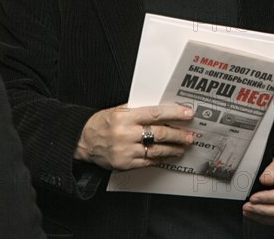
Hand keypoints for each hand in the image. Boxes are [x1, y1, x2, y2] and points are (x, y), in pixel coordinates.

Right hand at [74, 104, 193, 169]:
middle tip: (189, 135)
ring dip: (173, 149)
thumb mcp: (119, 110)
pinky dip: (160, 158)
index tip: (187, 113)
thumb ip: (139, 110)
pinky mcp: (125, 164)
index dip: (174, 113)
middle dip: (177, 134)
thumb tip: (164, 111)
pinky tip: (168, 155)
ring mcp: (126, 150)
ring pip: (156, 150)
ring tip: (182, 147)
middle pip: (159, 133)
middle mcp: (126, 133)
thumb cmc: (103, 122)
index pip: (155, 113)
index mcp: (125, 116)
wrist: (84, 140)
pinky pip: (148, 161)